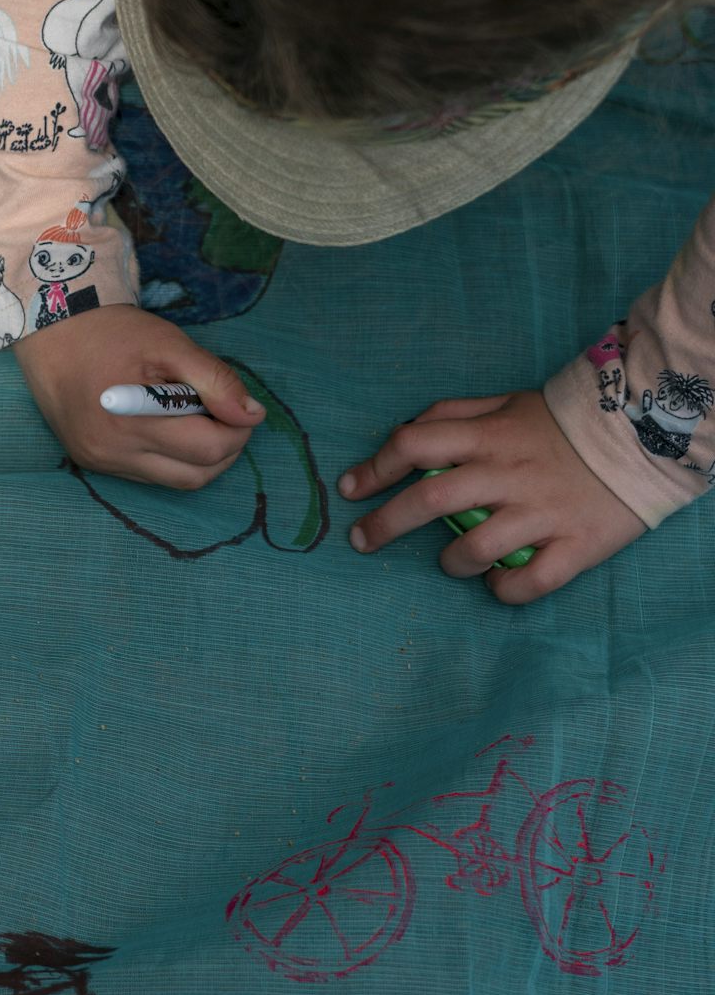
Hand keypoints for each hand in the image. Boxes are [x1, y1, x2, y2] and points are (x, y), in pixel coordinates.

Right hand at [14, 305, 265, 487]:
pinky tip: (165, 426)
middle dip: (225, 449)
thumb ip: (216, 381)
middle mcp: (113, 452)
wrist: (53, 332)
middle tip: (225, 416)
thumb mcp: (171, 345)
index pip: (208, 449)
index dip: (238, 430)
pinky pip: (147, 475)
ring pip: (174, 481)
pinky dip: (169, 457)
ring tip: (195, 420)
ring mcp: (101, 461)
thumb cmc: (114, 334)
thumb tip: (252, 416)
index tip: (241, 407)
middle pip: (195, 475)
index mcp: (132, 422)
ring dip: (199, 458)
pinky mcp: (91, 462)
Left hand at [340, 391, 646, 602]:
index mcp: (489, 437)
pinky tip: (495, 582)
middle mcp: (509, 474)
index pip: (414, 445)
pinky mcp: (576, 546)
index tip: (350, 489)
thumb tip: (403, 434)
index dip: (374, 467)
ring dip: (451, 561)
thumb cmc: (559, 425)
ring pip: (476, 547)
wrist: (643, 435)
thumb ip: (453, 415)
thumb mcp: (504, 404)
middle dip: (385, 523)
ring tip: (452, 561)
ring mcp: (542, 513)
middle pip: (431, 499)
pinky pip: (529, 583)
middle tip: (362, 541)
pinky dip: (503, 590)